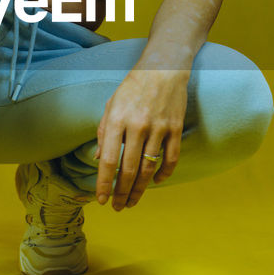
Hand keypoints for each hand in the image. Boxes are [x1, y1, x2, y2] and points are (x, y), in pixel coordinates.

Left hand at [93, 68, 188, 209]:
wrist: (163, 67)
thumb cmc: (132, 87)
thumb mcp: (111, 105)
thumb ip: (104, 132)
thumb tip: (99, 159)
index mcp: (116, 120)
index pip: (108, 160)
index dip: (104, 183)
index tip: (101, 199)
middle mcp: (137, 126)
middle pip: (128, 169)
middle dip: (122, 192)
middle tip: (118, 207)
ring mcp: (158, 128)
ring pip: (148, 168)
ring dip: (139, 189)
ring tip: (132, 202)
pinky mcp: (175, 128)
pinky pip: (170, 158)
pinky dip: (163, 174)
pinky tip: (154, 182)